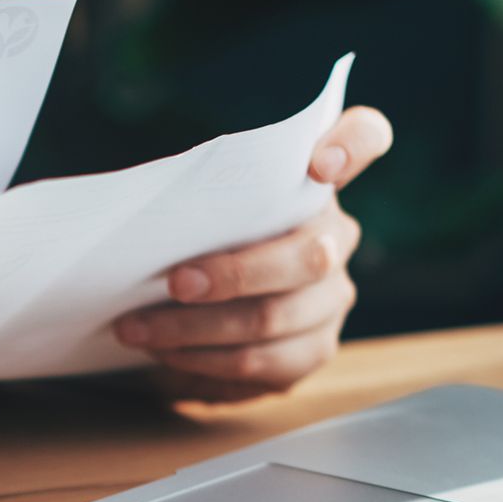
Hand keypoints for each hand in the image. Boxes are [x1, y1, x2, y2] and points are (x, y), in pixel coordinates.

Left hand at [112, 106, 393, 401]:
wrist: (186, 308)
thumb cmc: (188, 238)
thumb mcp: (188, 207)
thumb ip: (193, 195)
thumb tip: (146, 210)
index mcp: (315, 184)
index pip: (365, 137)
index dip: (352, 146)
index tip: (319, 165)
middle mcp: (336, 237)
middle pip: (307, 257)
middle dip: (234, 274)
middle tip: (174, 282)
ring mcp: (332, 296)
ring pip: (274, 318)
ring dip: (195, 329)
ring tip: (136, 329)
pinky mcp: (314, 348)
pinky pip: (264, 364)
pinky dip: (204, 361)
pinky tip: (165, 354)